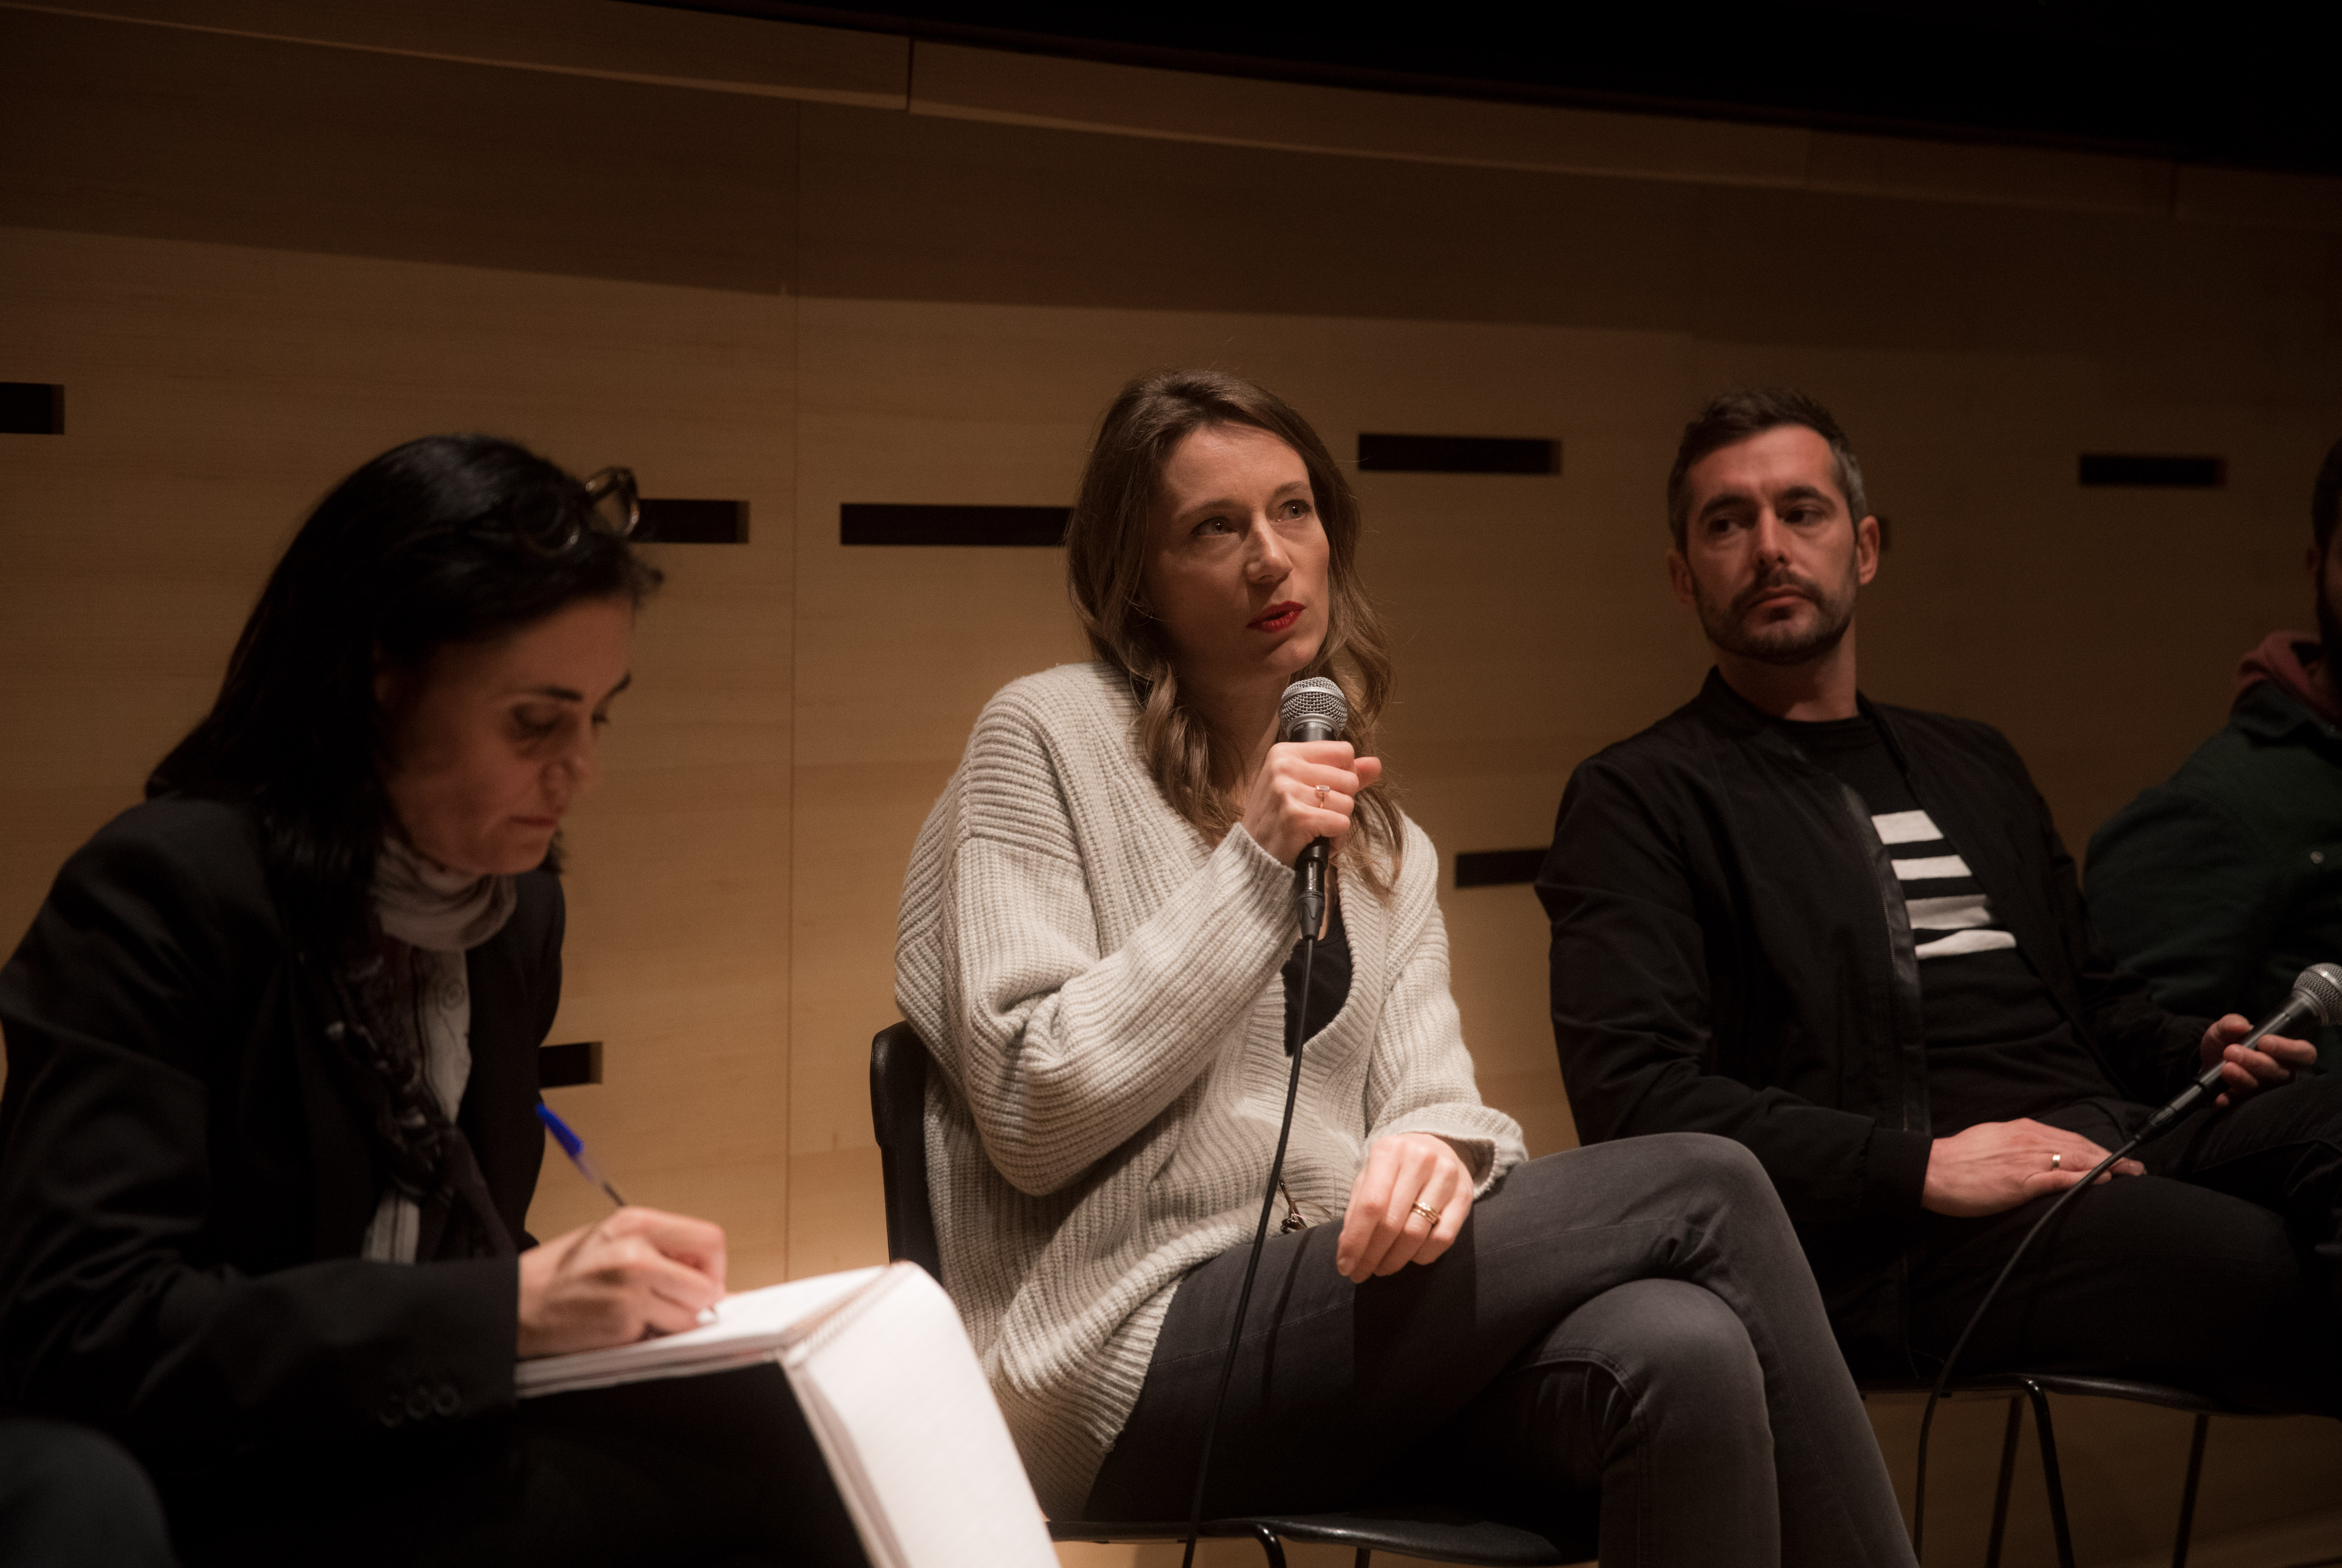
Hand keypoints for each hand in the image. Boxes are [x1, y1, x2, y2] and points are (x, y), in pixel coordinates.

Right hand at [516, 1207, 727, 1357]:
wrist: (515, 1305)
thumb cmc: (559, 1273)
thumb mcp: (610, 1237)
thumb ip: (659, 1246)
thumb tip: (706, 1271)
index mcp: (636, 1223)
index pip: (710, 1240)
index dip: (713, 1266)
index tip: (703, 1278)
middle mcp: (637, 1253)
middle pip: (707, 1284)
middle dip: (698, 1300)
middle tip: (676, 1302)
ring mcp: (631, 1291)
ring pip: (690, 1316)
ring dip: (675, 1322)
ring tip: (644, 1314)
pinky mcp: (622, 1324)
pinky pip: (662, 1337)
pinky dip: (653, 1337)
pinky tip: (626, 1326)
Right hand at [1239, 741, 1383, 865]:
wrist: (1252, 857)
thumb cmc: (1279, 820)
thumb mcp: (1302, 787)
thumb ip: (1341, 772)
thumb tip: (1375, 764)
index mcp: (1284, 753)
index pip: (1344, 751)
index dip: (1344, 775)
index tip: (1323, 790)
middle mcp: (1284, 767)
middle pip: (1349, 779)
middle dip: (1340, 802)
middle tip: (1314, 814)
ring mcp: (1287, 791)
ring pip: (1348, 803)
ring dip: (1336, 822)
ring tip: (1313, 829)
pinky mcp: (1296, 817)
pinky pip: (1342, 824)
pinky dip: (1334, 839)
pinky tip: (1314, 840)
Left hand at [1335, 1133, 1472, 1282]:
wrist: (1437, 1146)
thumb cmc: (1395, 1167)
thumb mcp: (1370, 1176)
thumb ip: (1357, 1209)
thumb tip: (1347, 1250)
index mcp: (1389, 1151)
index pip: (1370, 1205)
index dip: (1356, 1241)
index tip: (1345, 1266)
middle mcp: (1419, 1159)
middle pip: (1392, 1222)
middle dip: (1372, 1255)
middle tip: (1361, 1274)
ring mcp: (1446, 1176)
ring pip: (1417, 1233)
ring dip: (1395, 1259)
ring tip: (1381, 1268)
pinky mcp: (1465, 1195)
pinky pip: (1443, 1238)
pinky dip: (1423, 1255)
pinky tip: (1410, 1258)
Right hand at [1920, 1119, 2142, 1217]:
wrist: (1931, 1170)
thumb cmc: (1957, 1160)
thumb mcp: (1991, 1142)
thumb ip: (2017, 1146)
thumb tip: (2036, 1153)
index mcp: (2021, 1130)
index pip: (2069, 1137)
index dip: (2097, 1148)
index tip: (2117, 1157)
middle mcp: (2029, 1140)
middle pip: (2080, 1147)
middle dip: (2112, 1158)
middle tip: (2136, 1169)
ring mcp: (2027, 1161)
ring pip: (2077, 1159)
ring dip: (2107, 1168)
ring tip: (2130, 1176)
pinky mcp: (2021, 1181)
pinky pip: (2060, 1179)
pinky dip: (2084, 1179)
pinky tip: (2101, 1182)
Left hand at [2198, 1014, 2314, 1105]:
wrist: (2207, 1060)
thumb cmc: (2226, 1041)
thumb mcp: (2225, 1028)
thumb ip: (2232, 1023)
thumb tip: (2240, 1026)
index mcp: (2285, 1052)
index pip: (2304, 1053)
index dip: (2289, 1049)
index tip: (2264, 1042)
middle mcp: (2281, 1073)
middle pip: (2282, 1073)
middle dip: (2257, 1063)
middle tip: (2231, 1051)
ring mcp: (2266, 1089)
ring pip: (2263, 1089)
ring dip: (2244, 1079)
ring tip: (2226, 1068)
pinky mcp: (2247, 1103)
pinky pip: (2242, 1104)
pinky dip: (2231, 1100)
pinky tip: (2221, 1096)